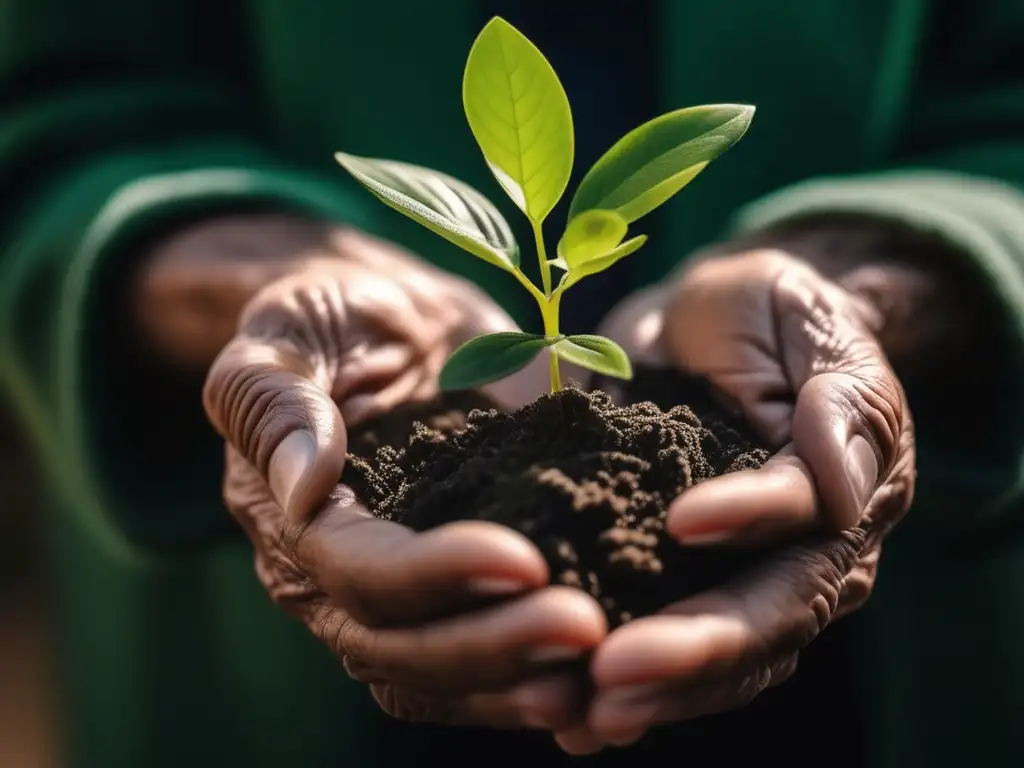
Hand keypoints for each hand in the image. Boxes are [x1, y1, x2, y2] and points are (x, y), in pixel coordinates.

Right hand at [197, 220, 605, 728]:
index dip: (434, 576)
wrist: (392, 323)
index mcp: (293, 522)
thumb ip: (277, 399)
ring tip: (601, 670)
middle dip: (494, 645)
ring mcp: (404, 597)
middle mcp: (338, 583)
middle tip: (584, 628)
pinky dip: (538, 679)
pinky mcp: (460, 590)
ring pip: (446, 675)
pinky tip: (605, 680)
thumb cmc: (331, 314)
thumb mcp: (287, 329)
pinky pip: (489, 660)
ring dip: (521, 683)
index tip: (523, 562)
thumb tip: (302, 488)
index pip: (358, 573)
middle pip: (405, 648)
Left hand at [555, 246, 918, 752]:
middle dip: (693, 649)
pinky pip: (665, 648)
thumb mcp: (802, 317)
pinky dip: (625, 690)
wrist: (708, 326)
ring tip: (579, 715)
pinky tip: (566, 720)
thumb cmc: (765, 313)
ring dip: (656, 692)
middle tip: (614, 673)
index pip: (804, 517)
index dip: (749, 521)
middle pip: (764, 617)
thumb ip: (839, 395)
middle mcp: (807, 554)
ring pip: (721, 659)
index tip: (681, 522)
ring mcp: (745, 580)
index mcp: (847, 489)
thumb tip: (847, 488)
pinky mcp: (684, 587)